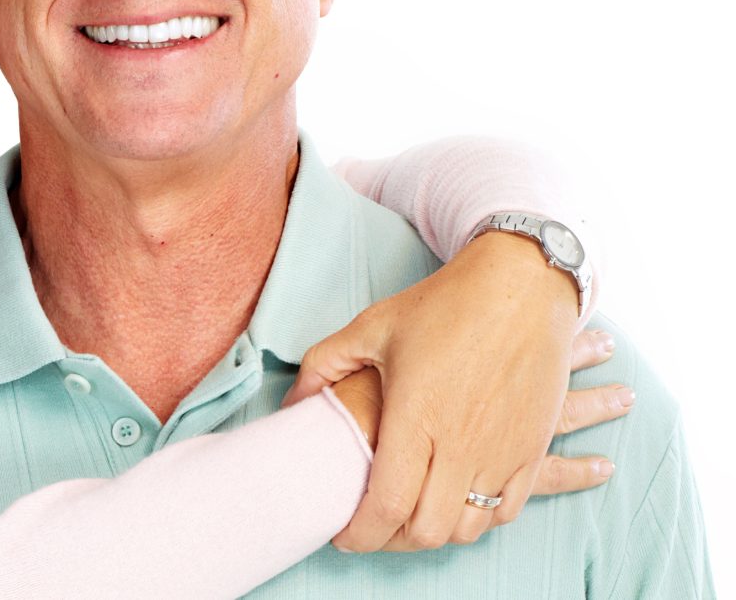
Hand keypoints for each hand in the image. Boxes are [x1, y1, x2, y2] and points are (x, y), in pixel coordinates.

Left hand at [284, 232, 624, 550]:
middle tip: (371, 527)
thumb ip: (323, 366)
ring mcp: (503, 452)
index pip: (386, 506)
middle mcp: (462, 445)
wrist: (521, 287)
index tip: (342, 534)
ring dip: (435, 531)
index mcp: (416, 418)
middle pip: (426, 531)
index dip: (360, 533)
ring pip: (468, 529)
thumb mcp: (371, 327)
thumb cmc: (443, 305)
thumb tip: (294, 403)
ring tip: (409, 514)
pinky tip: (453, 498)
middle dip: (391, 540)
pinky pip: (506, 511)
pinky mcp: (533, 449)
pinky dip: (477, 518)